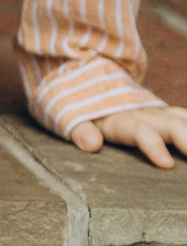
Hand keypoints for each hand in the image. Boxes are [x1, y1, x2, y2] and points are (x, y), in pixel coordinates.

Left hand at [66, 101, 186, 168]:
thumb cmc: (79, 109)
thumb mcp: (69, 118)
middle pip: (171, 125)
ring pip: (184, 120)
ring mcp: (159, 114)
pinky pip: (186, 118)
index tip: (166, 164)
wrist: (90, 81)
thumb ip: (81, 131)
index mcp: (121, 119)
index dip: (152, 145)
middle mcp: (145, 114)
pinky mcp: (168, 116)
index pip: (140, 131)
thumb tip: (90, 144)